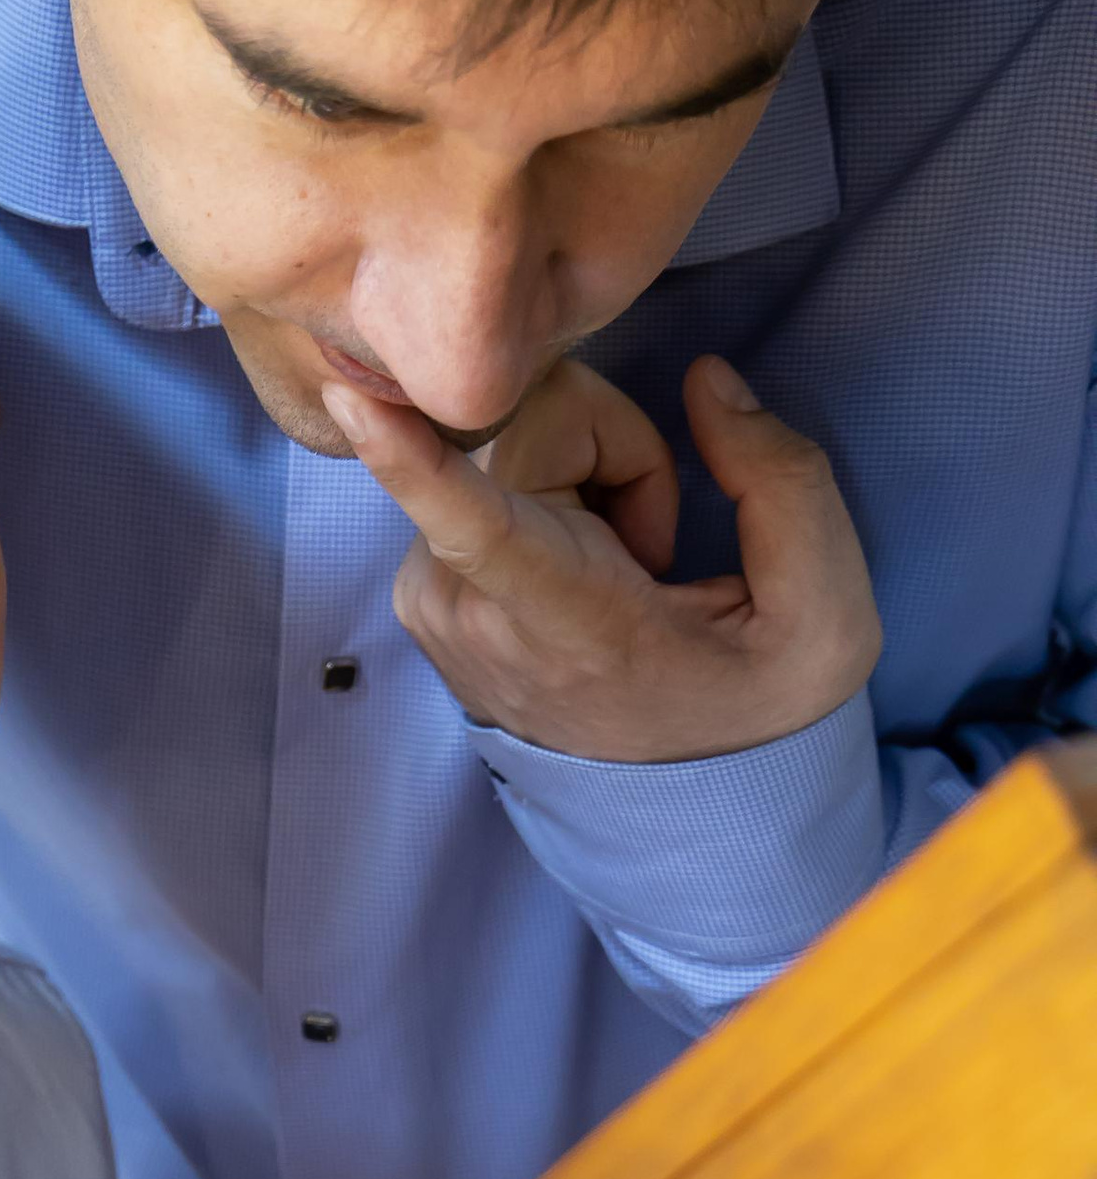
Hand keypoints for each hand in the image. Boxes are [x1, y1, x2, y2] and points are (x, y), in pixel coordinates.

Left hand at [323, 354, 882, 760]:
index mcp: (563, 618)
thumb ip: (780, 478)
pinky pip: (478, 478)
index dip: (410, 452)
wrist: (682, 801)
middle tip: (656, 552)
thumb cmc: (752, 704)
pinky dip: (546, 504)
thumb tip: (705, 376)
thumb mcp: (824, 612)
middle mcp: (470, 610)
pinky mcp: (417, 587)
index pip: (473, 521)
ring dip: (584, 484)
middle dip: (615, 455)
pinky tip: (582, 573)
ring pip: (506, 443)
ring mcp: (430, 601)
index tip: (353, 396)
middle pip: (531, 424)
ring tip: (622, 574)